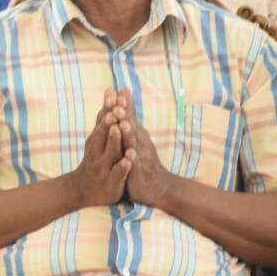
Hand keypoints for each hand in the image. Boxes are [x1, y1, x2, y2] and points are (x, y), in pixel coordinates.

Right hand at [67, 88, 131, 208]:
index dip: (107, 107)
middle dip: (109, 121)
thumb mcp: (97, 139)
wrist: (82, 190)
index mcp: (96, 140)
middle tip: (115, 108)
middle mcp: (97, 151)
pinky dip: (122, 167)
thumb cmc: (94, 160)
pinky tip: (128, 161)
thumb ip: (104, 118)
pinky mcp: (111, 181)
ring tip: (119, 128)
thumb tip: (110, 92)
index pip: (102, 120)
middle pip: (103, 134)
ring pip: (110, 152)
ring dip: (114, 140)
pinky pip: (117, 173)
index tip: (111, 92)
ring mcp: (103, 166)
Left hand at [114, 89, 175, 208]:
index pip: (129, 116)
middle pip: (132, 126)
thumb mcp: (136, 137)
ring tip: (124, 124)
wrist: (157, 186)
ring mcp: (141, 156)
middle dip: (125, 114)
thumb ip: (130, 119)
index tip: (118, 89)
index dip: (124, 104)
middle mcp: (140, 142)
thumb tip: (125, 98)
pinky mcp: (140, 171)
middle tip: (119, 101)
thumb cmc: (142, 159)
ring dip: (129, 133)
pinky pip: (136, 165)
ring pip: (134, 143)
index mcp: (136, 134)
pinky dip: (133, 159)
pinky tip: (130, 154)